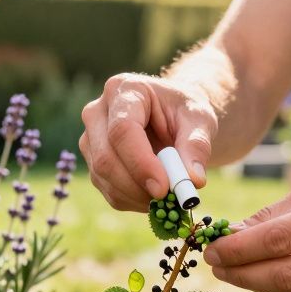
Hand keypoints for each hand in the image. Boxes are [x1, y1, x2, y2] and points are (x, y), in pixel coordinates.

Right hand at [79, 73, 217, 210]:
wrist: (173, 117)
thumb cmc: (185, 112)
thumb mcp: (200, 120)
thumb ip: (197, 146)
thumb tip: (193, 180)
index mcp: (124, 90)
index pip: (122, 129)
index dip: (140, 162)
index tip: (163, 188)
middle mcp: (97, 112)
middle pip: (106, 157)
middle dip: (137, 185)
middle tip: (169, 199)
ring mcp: (90, 139)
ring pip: (104, 178)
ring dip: (137, 196)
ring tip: (169, 195)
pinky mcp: (92, 163)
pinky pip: (108, 191)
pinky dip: (134, 201)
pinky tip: (155, 194)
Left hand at [203, 166, 290, 291]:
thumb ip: (274, 215)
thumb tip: (228, 238)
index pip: (279, 239)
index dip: (238, 250)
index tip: (211, 250)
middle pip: (286, 276)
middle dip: (242, 274)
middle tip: (216, 267)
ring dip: (260, 286)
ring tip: (239, 271)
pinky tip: (274, 278)